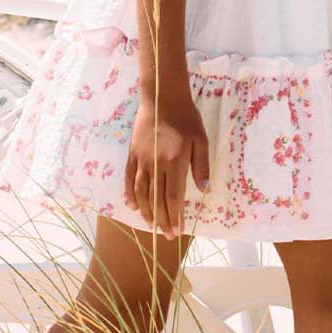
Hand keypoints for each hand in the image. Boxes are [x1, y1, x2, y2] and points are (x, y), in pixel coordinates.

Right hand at [125, 89, 210, 236]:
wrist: (161, 97)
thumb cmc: (185, 117)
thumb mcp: (201, 139)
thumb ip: (201, 165)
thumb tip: (203, 190)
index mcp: (174, 161)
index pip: (173, 197)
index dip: (175, 217)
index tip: (177, 231)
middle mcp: (155, 164)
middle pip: (156, 199)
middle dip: (162, 220)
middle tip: (166, 236)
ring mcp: (141, 159)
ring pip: (141, 192)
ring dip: (145, 211)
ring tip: (151, 225)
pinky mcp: (132, 154)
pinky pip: (128, 178)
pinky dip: (129, 194)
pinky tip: (132, 206)